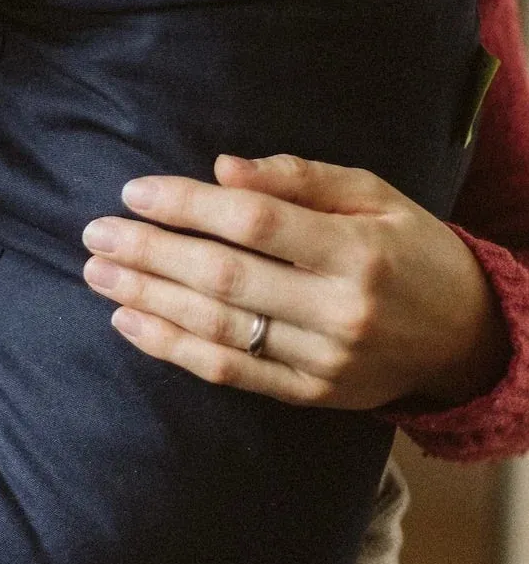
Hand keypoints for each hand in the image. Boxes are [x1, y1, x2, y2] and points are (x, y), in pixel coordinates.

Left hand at [81, 153, 510, 411]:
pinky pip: (230, 373)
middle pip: (225, 278)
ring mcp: (323, 361)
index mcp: (357, 250)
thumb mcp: (375, 196)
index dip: (187, 205)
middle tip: (95, 233)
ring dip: (149, 300)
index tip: (135, 191)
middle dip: (151, 253)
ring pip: (219, 329)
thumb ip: (301, 179)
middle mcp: (339, 310)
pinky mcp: (310, 395)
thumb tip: (223, 168)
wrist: (468, 339)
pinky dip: (173, 348)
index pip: (253, 224)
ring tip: (98, 274)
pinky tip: (130, 323)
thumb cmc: (413, 250)